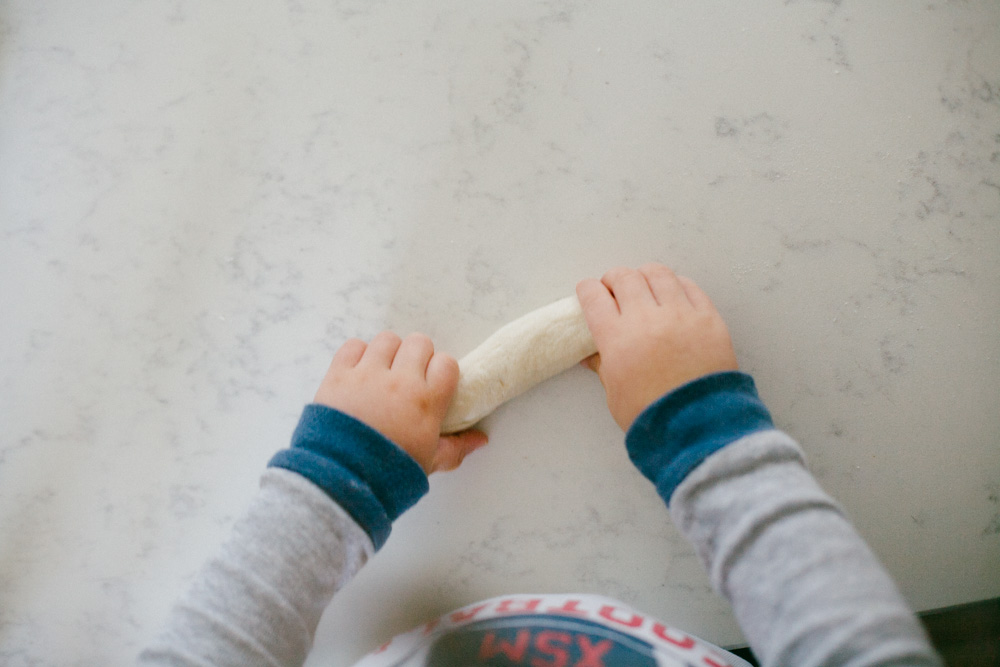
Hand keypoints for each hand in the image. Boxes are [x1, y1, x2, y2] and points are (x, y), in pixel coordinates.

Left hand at [313, 332, 487, 473]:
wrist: (341, 480)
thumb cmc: (389, 475)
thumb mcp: (429, 463)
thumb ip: (456, 448)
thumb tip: (481, 440)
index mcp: (426, 402)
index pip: (446, 363)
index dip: (441, 370)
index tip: (433, 383)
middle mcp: (400, 381)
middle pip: (419, 342)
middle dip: (417, 356)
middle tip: (409, 376)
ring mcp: (367, 375)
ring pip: (387, 339)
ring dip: (388, 352)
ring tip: (383, 372)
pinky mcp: (338, 375)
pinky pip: (353, 345)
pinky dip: (358, 354)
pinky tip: (359, 372)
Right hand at [576, 264, 738, 430]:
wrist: (698, 427)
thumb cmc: (652, 416)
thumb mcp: (615, 394)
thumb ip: (603, 366)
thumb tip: (591, 354)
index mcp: (616, 339)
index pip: (594, 297)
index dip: (587, 290)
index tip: (588, 291)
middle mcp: (646, 319)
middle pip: (624, 278)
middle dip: (614, 279)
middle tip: (614, 288)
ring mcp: (680, 315)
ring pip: (657, 274)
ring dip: (645, 276)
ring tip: (645, 286)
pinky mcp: (708, 318)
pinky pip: (689, 286)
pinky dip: (676, 285)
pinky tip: (673, 293)